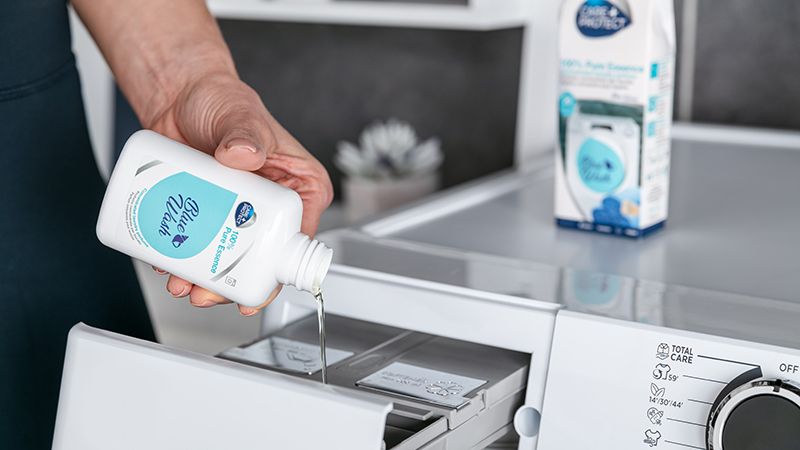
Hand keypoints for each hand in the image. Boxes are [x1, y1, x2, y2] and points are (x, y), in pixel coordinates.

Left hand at [146, 72, 332, 315]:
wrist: (179, 97)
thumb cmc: (222, 101)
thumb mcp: (242, 116)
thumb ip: (246, 133)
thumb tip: (241, 155)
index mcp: (298, 188)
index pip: (297, 238)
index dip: (278, 269)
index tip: (254, 285)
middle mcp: (270, 206)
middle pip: (260, 259)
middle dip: (232, 283)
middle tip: (207, 291)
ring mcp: (238, 214)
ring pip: (228, 259)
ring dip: (204, 280)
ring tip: (181, 282)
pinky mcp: (209, 216)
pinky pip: (200, 247)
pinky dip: (184, 263)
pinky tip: (167, 264)